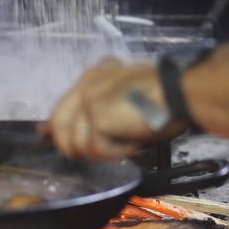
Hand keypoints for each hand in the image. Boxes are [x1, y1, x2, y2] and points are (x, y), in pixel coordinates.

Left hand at [46, 57, 183, 159]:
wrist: (178, 90)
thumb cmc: (165, 96)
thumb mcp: (128, 95)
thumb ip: (105, 106)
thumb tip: (89, 131)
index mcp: (95, 75)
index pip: (63, 105)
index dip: (56, 128)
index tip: (50, 140)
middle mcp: (87, 83)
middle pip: (58, 124)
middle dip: (72, 146)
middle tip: (96, 153)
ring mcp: (89, 97)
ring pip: (76, 142)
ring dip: (101, 151)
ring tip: (124, 144)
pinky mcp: (97, 113)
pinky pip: (95, 148)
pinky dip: (115, 152)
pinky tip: (132, 143)